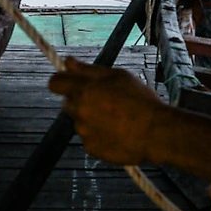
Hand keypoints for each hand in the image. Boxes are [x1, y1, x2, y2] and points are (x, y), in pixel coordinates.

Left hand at [48, 59, 164, 165]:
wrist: (156, 132)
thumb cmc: (140, 100)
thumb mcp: (118, 76)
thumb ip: (89, 70)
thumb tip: (68, 61)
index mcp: (84, 90)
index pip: (54, 83)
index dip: (61, 81)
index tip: (71, 82)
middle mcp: (80, 111)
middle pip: (68, 103)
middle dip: (80, 101)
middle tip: (104, 101)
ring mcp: (84, 132)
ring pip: (80, 122)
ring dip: (91, 119)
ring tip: (117, 119)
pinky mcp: (91, 149)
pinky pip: (89, 138)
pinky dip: (99, 136)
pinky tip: (117, 133)